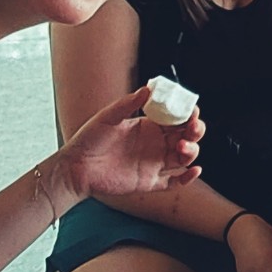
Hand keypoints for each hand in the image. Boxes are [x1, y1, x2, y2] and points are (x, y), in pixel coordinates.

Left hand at [54, 84, 201, 205]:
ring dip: (191, 151)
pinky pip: (174, 182)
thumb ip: (128, 104)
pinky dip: (187, 178)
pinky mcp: (150, 182)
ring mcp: (154, 164)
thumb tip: (148, 89)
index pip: (177, 118)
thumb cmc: (88, 139)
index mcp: (149, 126)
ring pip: (183, 158)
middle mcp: (155, 144)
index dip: (188, 114)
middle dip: (195, 131)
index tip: (192, 110)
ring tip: (183, 147)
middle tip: (193, 127)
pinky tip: (194, 170)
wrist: (75, 167)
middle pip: (186, 137)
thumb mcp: (108, 117)